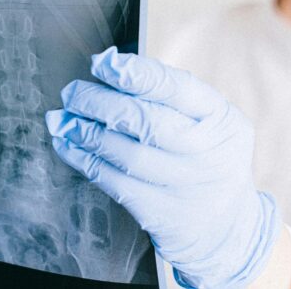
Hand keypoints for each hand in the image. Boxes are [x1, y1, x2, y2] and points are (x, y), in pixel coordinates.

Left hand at [45, 48, 281, 288]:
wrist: (227, 227)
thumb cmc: (206, 157)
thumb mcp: (206, 121)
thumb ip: (165, 94)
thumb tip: (106, 66)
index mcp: (221, 120)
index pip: (176, 88)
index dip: (135, 73)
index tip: (102, 63)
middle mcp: (208, 153)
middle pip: (146, 121)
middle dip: (100, 102)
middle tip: (72, 92)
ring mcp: (186, 187)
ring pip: (127, 154)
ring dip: (86, 132)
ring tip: (64, 119)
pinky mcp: (162, 214)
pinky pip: (114, 183)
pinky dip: (85, 161)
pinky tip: (69, 146)